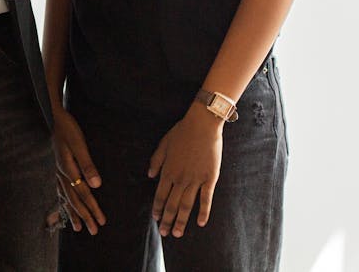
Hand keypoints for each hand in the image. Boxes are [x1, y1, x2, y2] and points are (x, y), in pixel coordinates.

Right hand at [52, 106, 104, 234]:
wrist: (53, 116)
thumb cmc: (68, 128)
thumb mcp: (79, 144)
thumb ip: (87, 164)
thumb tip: (96, 185)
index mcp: (68, 169)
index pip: (83, 194)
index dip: (92, 209)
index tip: (101, 222)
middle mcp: (61, 174)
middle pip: (74, 200)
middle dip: (85, 216)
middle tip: (94, 231)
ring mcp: (57, 171)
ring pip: (66, 197)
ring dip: (73, 213)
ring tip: (79, 227)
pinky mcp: (57, 168)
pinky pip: (60, 190)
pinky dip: (64, 201)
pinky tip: (66, 205)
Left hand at [147, 107, 223, 237]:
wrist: (202, 125)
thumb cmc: (182, 132)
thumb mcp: (163, 144)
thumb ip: (156, 161)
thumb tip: (149, 176)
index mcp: (168, 171)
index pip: (160, 195)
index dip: (158, 208)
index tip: (156, 219)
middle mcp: (180, 178)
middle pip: (172, 204)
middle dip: (167, 220)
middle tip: (165, 233)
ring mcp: (195, 180)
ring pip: (187, 205)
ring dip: (181, 221)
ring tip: (178, 234)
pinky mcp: (210, 179)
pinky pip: (206, 199)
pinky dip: (203, 212)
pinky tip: (200, 223)